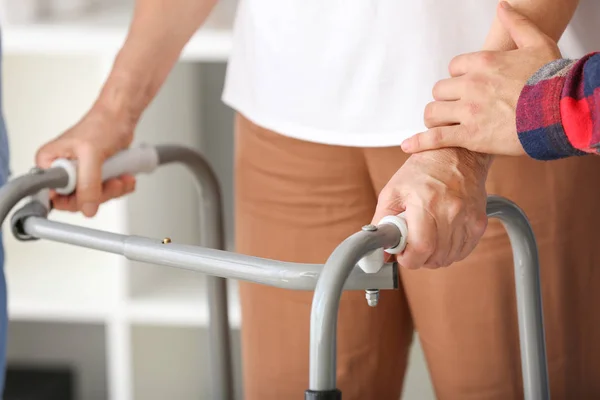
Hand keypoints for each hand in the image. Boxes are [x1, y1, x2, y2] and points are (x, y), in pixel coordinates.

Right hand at [36, 106, 136, 216]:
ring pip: (93, 199)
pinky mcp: (94, 177)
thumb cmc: (101, 125)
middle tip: (112, 182)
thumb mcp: (92, 155)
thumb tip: (87, 208)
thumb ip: (88, 184)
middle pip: (76, 201)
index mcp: (49, 162)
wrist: (120, 117)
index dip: (73, 200)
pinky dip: (118, 187)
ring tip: (121, 177)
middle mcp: (61, 170)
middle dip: (99, 194)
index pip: (53, 196)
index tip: (91, 195)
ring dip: (112, 190)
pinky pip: (105, 193)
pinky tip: (124, 178)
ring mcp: (78, 175)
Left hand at [372, 149, 488, 268]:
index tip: (402, 254)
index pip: (420, 248)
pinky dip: (451, 252)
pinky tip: (441, 239)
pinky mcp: (479, 221)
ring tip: (426, 239)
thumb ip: (381, 221)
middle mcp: (450, 211)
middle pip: (436, 257)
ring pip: (450, 257)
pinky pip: (464, 250)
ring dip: (435, 256)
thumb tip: (379, 250)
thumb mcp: (392, 191)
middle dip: (419, 259)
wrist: (457, 153)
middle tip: (412, 246)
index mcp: (426, 203)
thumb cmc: (422, 170)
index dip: (408, 259)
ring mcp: (467, 217)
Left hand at [401, 2, 561, 155]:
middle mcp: (471, 84)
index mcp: (484, 62)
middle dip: (445, 99)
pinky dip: (419, 142)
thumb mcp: (538, 43)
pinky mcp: (469, 135)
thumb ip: (517, 24)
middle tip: (453, 109)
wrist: (562, 112)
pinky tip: (408, 146)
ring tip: (439, 125)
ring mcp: (468, 111)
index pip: (454, 68)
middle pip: (440, 90)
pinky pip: (436, 137)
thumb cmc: (553, 80)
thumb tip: (503, 6)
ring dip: (434, 119)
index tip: (466, 88)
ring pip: (434, 111)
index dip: (458, 79)